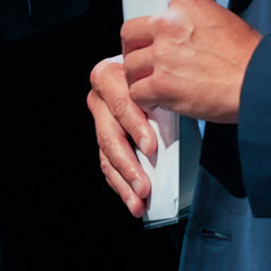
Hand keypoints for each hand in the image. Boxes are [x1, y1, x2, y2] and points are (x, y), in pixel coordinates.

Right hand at [88, 54, 156, 217]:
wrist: (144, 68)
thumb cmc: (156, 73)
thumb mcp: (159, 82)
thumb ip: (161, 101)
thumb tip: (171, 134)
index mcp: (111, 76)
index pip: (123, 105)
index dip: (136, 128)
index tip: (151, 148)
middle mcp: (99, 97)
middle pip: (111, 136)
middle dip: (129, 165)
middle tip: (144, 187)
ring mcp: (98, 119)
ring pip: (107, 155)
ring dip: (124, 182)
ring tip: (138, 203)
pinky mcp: (102, 137)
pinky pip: (107, 163)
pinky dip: (121, 183)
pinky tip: (131, 198)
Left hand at [121, 0, 260, 123]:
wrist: (260, 81)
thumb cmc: (248, 57)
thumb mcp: (222, 19)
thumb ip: (195, 21)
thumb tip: (182, 35)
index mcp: (186, 2)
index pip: (154, 13)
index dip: (155, 33)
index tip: (162, 46)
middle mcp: (169, 23)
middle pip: (131, 35)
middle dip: (135, 51)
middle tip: (144, 64)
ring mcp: (163, 54)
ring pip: (131, 66)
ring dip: (140, 78)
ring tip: (153, 87)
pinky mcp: (162, 83)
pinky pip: (137, 92)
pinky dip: (145, 100)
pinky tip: (158, 102)